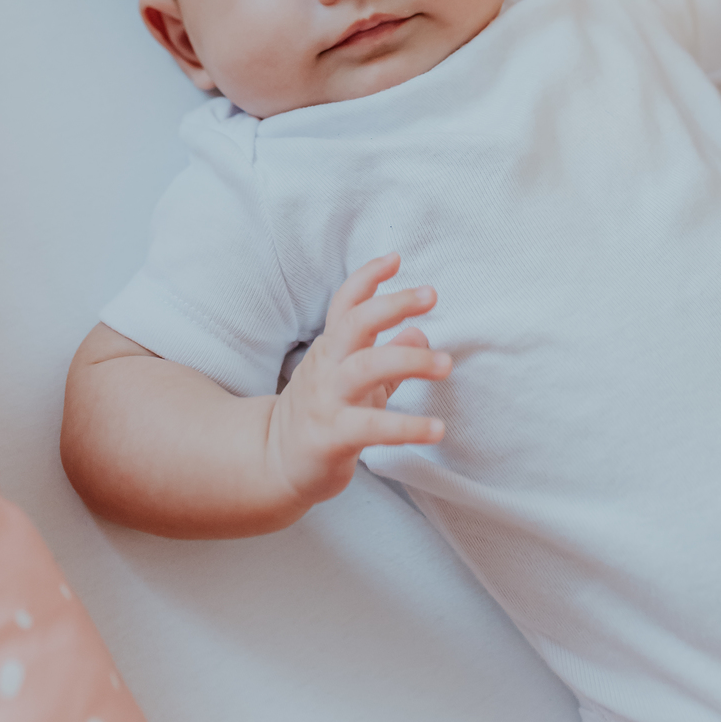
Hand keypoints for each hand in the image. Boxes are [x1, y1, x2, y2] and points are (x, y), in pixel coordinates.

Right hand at [265, 254, 449, 512]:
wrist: (274, 463)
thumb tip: (420, 331)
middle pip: (355, 324)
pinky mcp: (332, 438)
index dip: (366, 278)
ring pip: (366, 368)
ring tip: (446, 364)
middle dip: (392, 304)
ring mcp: (327, 401)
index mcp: (331, 349)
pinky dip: (407, 427)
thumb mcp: (354, 380)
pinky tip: (437, 429)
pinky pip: (372, 428)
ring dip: (410, 361)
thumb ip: (388, 355)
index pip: (345, 304)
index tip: (395, 258)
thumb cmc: (324, 416)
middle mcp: (327, 368)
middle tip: (430, 294)